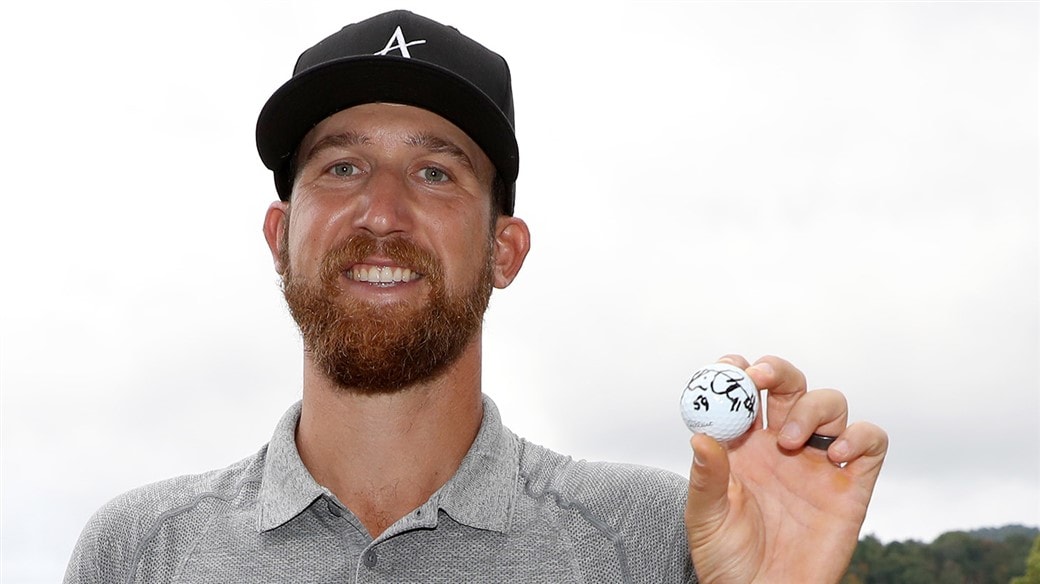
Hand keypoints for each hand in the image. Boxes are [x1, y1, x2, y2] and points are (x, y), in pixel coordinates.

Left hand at [684, 355, 887, 582]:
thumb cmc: (726, 559)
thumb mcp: (705, 518)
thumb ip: (706, 477)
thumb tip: (701, 436)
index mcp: (744, 445)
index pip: (744, 391)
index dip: (739, 370)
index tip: (731, 366)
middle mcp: (783, 445)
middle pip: (790, 385)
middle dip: (777, 371)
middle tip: (759, 379)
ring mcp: (819, 463)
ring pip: (831, 404)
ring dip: (812, 407)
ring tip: (790, 441)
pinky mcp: (852, 487)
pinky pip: (871, 442)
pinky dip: (859, 436)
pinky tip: (834, 455)